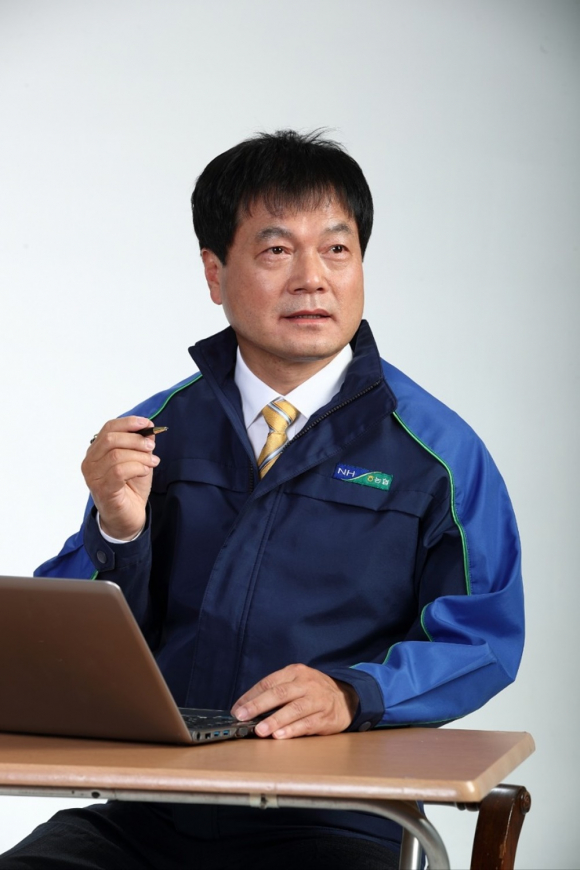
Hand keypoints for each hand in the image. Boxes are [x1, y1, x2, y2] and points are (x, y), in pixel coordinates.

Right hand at [81, 416, 159, 539]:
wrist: (127, 518)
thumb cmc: (130, 489)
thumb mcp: (139, 461)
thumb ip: (141, 445)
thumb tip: (149, 429)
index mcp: (96, 451)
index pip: (108, 428)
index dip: (129, 423)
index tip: (148, 424)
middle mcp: (90, 462)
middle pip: (111, 439)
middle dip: (136, 440)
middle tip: (151, 447)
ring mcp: (94, 476)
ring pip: (117, 455)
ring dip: (140, 456)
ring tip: (152, 462)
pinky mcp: (102, 489)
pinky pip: (120, 471)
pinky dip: (138, 467)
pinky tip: (145, 471)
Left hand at [231, 663, 358, 738]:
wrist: (345, 698)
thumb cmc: (313, 691)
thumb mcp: (296, 682)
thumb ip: (276, 692)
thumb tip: (246, 708)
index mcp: (295, 672)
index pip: (268, 682)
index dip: (251, 696)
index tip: (237, 709)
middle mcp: (306, 684)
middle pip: (279, 693)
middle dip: (258, 705)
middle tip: (242, 716)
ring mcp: (317, 700)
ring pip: (294, 709)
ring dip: (275, 720)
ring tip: (260, 730)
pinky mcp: (325, 717)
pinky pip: (307, 723)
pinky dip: (293, 730)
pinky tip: (280, 736)